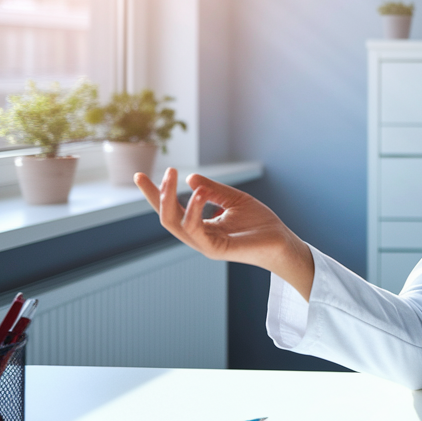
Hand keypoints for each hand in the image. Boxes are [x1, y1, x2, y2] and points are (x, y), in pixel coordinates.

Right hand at [135, 168, 314, 299]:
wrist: (282, 241)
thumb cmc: (260, 223)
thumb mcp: (234, 199)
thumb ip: (213, 190)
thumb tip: (190, 179)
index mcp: (200, 226)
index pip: (172, 209)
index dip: (155, 194)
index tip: (139, 175)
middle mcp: (198, 236)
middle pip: (166, 217)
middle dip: (158, 195)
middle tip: (165, 171)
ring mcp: (204, 245)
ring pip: (175, 224)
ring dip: (171, 199)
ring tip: (176, 175)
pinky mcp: (215, 249)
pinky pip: (195, 230)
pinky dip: (194, 210)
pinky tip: (200, 193)